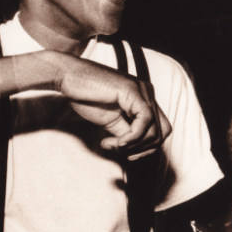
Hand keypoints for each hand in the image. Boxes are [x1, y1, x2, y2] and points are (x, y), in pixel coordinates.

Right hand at [57, 59, 171, 158]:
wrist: (69, 78)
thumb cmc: (85, 97)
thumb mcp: (109, 121)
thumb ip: (125, 132)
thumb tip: (134, 148)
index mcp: (143, 100)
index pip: (160, 130)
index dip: (145, 148)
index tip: (123, 152)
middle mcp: (147, 93)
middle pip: (163, 133)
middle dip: (141, 149)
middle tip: (118, 149)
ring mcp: (142, 90)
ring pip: (155, 131)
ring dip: (132, 145)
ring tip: (110, 144)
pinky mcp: (133, 91)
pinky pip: (144, 121)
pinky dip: (131, 137)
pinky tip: (113, 141)